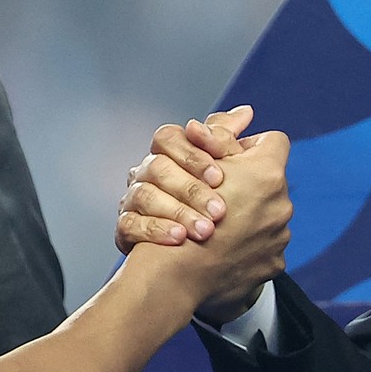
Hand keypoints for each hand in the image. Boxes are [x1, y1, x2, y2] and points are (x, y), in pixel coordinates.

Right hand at [115, 105, 253, 253]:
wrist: (192, 258)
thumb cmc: (214, 206)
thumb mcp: (228, 171)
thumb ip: (230, 142)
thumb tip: (246, 112)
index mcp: (169, 154)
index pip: (168, 138)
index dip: (193, 154)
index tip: (220, 177)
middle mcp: (147, 172)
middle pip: (158, 166)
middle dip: (192, 189)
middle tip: (220, 211)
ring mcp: (132, 200)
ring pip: (144, 195)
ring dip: (178, 212)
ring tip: (206, 231)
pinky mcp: (124, 228)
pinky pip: (129, 224)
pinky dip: (156, 230)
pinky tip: (179, 239)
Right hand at [131, 126, 292, 323]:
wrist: (176, 276)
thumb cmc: (181, 212)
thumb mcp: (197, 164)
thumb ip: (222, 136)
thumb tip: (246, 113)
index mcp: (267, 174)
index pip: (272, 142)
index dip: (248, 147)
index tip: (229, 160)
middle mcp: (281, 204)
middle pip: (269, 181)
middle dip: (246, 185)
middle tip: (219, 196)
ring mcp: (280, 237)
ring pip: (266, 214)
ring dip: (247, 216)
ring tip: (218, 226)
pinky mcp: (273, 263)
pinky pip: (264, 246)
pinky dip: (247, 245)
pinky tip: (224, 249)